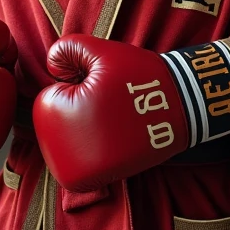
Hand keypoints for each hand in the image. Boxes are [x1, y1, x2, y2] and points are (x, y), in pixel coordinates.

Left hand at [32, 35, 229, 191]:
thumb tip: (52, 69)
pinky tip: (115, 138)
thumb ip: (65, 48)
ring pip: (68, 141)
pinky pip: (81, 161)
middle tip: (110, 105)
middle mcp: (61, 149)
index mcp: (55, 112)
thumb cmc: (136, 75)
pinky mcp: (95, 181)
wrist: (178, 105)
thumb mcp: (98, 49)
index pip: (51, 96)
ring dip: (84, 130)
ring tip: (114, 120)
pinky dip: (95, 149)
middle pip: (56, 122)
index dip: (77, 85)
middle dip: (77, 109)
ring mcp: (78, 170)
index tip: (102, 87)